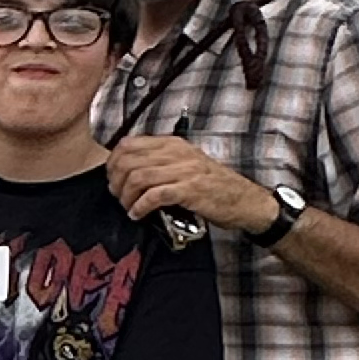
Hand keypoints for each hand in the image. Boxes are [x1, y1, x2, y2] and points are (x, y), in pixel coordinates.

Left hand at [103, 132, 276, 235]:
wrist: (245, 201)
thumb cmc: (213, 186)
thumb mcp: (185, 165)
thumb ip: (160, 163)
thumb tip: (126, 171)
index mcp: (172, 144)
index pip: (128, 144)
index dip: (113, 163)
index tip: (113, 179)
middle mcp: (177, 153)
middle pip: (128, 161)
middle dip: (116, 182)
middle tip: (118, 196)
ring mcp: (184, 170)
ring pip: (138, 177)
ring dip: (126, 196)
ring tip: (128, 207)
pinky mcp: (190, 190)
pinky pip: (154, 195)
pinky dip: (140, 207)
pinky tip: (138, 215)